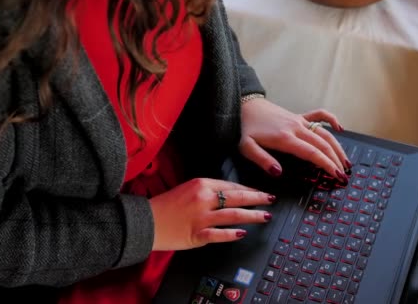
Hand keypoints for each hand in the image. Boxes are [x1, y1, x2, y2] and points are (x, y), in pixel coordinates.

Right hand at [149, 178, 275, 250]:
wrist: (147, 221)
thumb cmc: (164, 206)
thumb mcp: (186, 189)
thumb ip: (206, 191)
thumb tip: (229, 195)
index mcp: (200, 184)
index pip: (231, 185)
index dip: (248, 189)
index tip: (259, 192)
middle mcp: (203, 198)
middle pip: (237, 197)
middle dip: (257, 198)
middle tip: (270, 200)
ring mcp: (201, 217)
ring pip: (234, 215)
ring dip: (253, 215)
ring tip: (265, 216)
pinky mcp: (197, 233)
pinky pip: (220, 234)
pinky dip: (233, 234)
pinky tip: (243, 233)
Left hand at [239, 98, 350, 181]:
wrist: (243, 105)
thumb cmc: (244, 128)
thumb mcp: (247, 147)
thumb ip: (262, 160)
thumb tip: (278, 172)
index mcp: (285, 138)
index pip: (313, 153)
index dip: (327, 165)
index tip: (336, 176)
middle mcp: (296, 128)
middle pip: (323, 144)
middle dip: (336, 160)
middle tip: (344, 175)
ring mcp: (299, 120)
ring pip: (325, 133)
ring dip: (337, 147)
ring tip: (346, 162)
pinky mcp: (298, 116)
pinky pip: (319, 115)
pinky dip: (331, 120)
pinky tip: (340, 128)